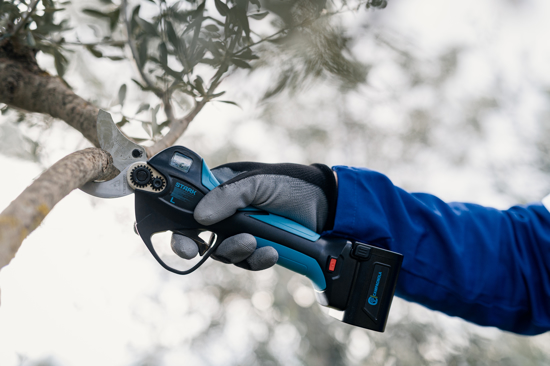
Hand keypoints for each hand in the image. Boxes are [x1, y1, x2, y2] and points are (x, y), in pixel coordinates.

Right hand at [171, 162, 337, 269]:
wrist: (326, 206)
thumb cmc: (291, 183)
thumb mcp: (259, 182)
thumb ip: (228, 195)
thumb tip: (200, 216)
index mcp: (222, 188)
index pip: (189, 205)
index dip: (180, 223)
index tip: (182, 237)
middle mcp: (227, 211)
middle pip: (199, 234)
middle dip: (197, 244)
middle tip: (196, 251)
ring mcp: (242, 231)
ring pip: (223, 251)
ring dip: (235, 250)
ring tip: (254, 242)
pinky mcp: (258, 247)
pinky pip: (247, 261)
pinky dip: (256, 259)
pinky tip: (271, 252)